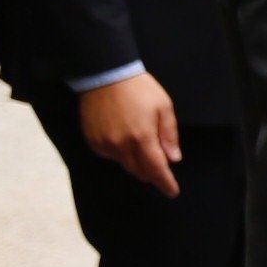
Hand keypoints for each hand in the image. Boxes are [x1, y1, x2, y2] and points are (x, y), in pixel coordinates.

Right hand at [76, 72, 181, 197]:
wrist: (105, 75)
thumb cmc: (139, 89)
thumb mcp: (164, 107)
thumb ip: (169, 135)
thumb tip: (173, 159)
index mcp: (142, 138)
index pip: (156, 169)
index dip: (165, 183)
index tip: (172, 192)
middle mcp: (121, 145)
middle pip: (139, 171)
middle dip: (152, 174)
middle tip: (161, 170)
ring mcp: (104, 144)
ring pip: (124, 164)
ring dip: (136, 163)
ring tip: (143, 149)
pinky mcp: (92, 140)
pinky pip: (109, 155)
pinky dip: (120, 154)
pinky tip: (125, 141)